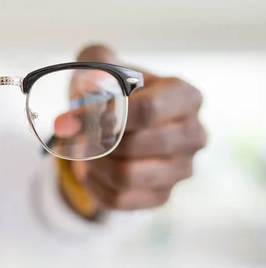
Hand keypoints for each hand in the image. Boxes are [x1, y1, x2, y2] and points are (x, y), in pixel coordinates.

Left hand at [55, 45, 206, 210]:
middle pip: (133, 145)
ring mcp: (182, 169)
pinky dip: (93, 185)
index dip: (107, 116)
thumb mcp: (100, 68)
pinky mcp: (163, 195)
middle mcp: (194, 134)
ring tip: (84, 150)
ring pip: (125, 176)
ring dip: (92, 163)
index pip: (148, 111)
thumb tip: (93, 88)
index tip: (72, 119)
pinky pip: (118, 199)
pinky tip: (90, 168)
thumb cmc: (110, 90)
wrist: (112, 123)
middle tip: (78, 134)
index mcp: (185, 96)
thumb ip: (94, 70)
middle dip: (95, 141)